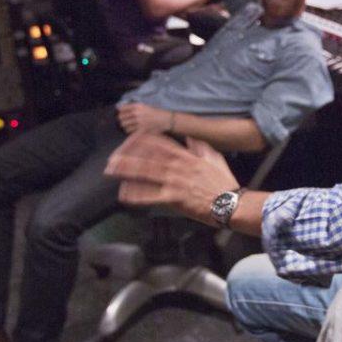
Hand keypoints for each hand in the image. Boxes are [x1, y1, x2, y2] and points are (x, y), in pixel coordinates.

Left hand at [105, 134, 239, 223]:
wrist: (230, 203)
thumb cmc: (223, 182)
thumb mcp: (214, 157)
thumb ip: (200, 146)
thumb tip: (189, 138)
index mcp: (186, 156)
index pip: (159, 142)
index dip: (141, 140)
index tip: (129, 141)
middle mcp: (178, 166)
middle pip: (147, 156)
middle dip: (127, 155)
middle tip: (112, 157)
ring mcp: (174, 182)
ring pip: (145, 173)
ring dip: (126, 171)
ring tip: (111, 171)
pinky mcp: (174, 198)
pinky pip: (151, 196)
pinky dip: (136, 195)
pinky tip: (124, 194)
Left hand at [117, 103, 170, 134]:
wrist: (166, 120)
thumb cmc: (156, 112)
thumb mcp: (145, 106)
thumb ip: (134, 107)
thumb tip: (119, 108)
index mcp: (138, 106)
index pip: (122, 108)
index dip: (120, 111)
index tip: (120, 112)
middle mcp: (137, 113)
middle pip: (121, 118)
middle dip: (121, 119)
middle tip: (123, 121)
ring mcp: (139, 122)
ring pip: (124, 125)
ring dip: (125, 126)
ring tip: (128, 126)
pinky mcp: (141, 129)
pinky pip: (130, 131)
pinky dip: (129, 131)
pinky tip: (132, 130)